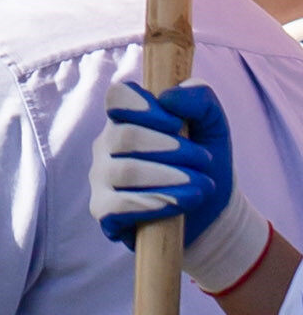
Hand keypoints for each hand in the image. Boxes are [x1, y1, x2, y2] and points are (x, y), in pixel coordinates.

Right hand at [94, 78, 269, 289]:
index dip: (145, 107)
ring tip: (203, 186)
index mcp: (125, 118)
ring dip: (172, 178)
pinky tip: (182, 205)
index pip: (117, 97)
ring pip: (126, 171)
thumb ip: (199, 96)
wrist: (213, 217)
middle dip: (173, 149)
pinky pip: (120, 206)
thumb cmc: (205, 164)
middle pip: (127, 137)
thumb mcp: (213, 125)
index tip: (177, 123)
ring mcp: (101, 179)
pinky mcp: (104, 213)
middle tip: (206, 161)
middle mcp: (106, 145)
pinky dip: (156, 204)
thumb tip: (167, 98)